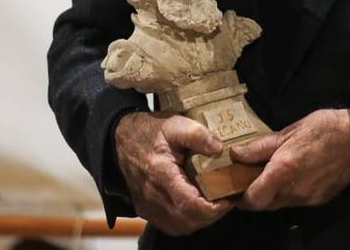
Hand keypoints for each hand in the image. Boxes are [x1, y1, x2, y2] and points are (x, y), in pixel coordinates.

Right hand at [114, 111, 233, 234]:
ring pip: (179, 226)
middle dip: (211, 216)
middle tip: (227, 201)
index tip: (228, 199)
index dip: (212, 208)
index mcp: (160, 173)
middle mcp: (152, 195)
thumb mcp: (175, 124)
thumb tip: (219, 148)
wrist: (121, 140)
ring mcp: (147, 205)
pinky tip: (198, 208)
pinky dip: (187, 221)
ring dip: (200, 220)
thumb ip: (197, 134)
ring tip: (215, 204)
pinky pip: (170, 225)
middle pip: (186, 220)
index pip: (188, 204)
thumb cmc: (151, 131)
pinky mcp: (145, 209)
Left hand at [230, 108, 349, 209]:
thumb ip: (260, 147)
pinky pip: (297, 201)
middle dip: (256, 194)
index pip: (252, 201)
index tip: (237, 186)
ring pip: (280, 204)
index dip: (241, 197)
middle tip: (255, 176)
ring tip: (278, 172)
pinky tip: (298, 174)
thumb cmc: (323, 128)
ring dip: (274, 193)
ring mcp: (308, 198)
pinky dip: (291, 192)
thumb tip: (235, 154)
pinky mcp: (320, 200)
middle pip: (264, 205)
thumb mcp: (289, 131)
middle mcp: (293, 191)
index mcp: (282, 171)